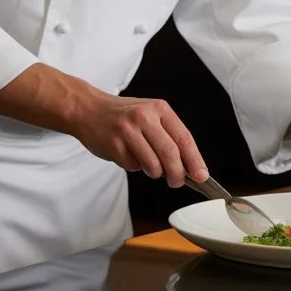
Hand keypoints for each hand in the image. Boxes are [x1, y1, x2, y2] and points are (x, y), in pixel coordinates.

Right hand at [72, 93, 208, 187]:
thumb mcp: (150, 114)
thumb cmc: (124, 115)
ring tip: (149, 164)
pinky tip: (129, 155)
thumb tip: (188, 165)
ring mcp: (128, 131)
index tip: (202, 175)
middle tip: (177, 182)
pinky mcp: (113, 145)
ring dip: (155, 172)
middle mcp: (144, 117)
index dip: (195, 160)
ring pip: (152, 164)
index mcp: (160, 109)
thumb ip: (169, 135)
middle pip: (170, 153)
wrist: (88, 109)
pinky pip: (132, 166)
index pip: (184, 138)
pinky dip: (135, 167)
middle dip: (178, 174)